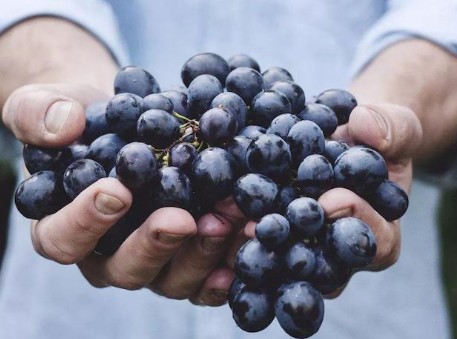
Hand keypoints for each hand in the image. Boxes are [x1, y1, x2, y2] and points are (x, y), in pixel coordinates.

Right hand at [2, 83, 246, 305]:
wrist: (128, 124)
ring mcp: (153, 261)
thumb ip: (38, 113)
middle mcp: (108, 255)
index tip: (117, 191)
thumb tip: (63, 126)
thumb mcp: (48, 105)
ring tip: (229, 218)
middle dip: (156, 244)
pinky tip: (248, 240)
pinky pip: (208, 276)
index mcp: (64, 227)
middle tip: (182, 218)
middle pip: (126, 269)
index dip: (86, 222)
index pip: (64, 239)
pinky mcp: (188, 258)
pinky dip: (229, 263)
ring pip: (173, 278)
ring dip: (203, 252)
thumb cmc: (84, 121)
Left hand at [242, 103, 421, 296]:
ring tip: (231, 225)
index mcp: (380, 234)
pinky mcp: (274, 238)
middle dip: (294, 245)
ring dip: (257, 247)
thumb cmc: (373, 138)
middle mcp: (339, 254)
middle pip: (322, 265)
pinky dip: (234, 234)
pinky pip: (257, 244)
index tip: (332, 199)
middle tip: (265, 227)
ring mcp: (304, 249)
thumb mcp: (395, 126)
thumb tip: (366, 127)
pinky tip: (211, 220)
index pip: (375, 241)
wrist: (342, 138)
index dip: (357, 222)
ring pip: (283, 262)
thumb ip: (391, 128)